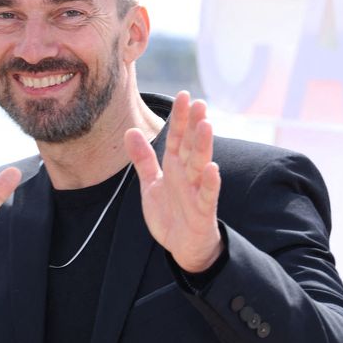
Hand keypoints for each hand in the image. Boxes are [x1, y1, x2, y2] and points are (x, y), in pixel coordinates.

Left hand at [124, 91, 221, 273]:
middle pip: (191, 146)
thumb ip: (143, 159)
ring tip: (206, 125)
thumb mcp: (151, 184)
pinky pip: (207, 195)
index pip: (177, 138)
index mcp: (175, 167)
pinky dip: (209, 182)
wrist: (183, 246)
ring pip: (201, 165)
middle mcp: (187, 175)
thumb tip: (130, 131)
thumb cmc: (170, 214)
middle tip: (199, 102)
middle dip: (194, 125)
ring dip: (204, 146)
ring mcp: (196, 191)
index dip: (179, 118)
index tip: (184, 95)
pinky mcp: (202, 211)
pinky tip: (212, 168)